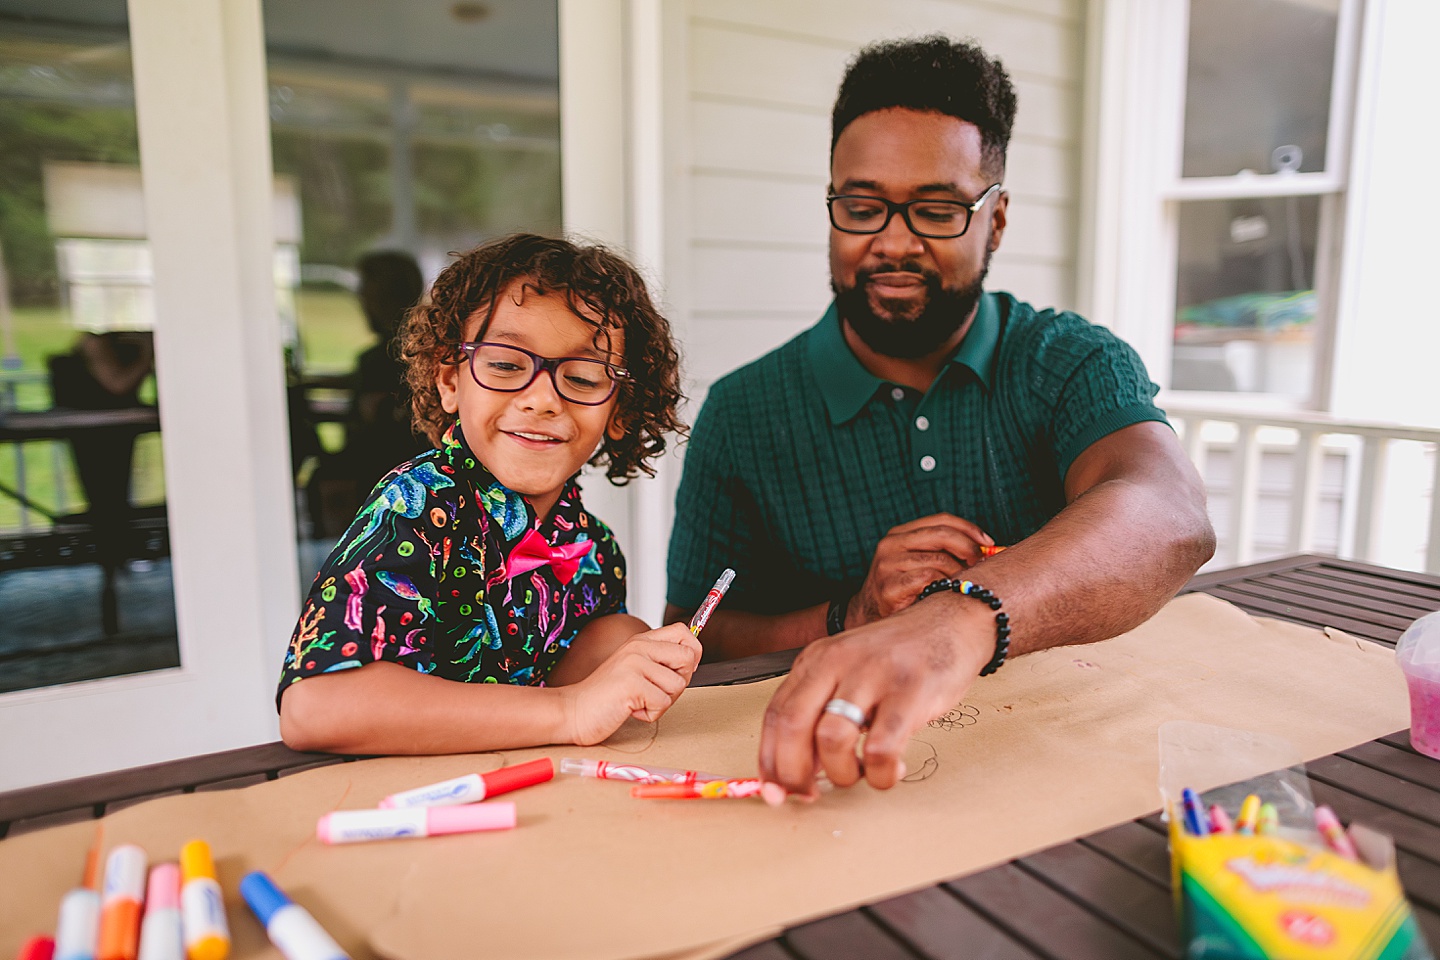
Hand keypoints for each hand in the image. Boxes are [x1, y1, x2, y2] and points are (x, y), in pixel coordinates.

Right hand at [559, 623, 701, 744]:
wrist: (574, 711)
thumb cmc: (606, 695)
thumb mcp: (635, 669)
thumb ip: (659, 661)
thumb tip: (692, 659)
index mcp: (641, 640)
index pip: (683, 632)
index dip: (692, 652)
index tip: (679, 670)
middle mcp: (638, 647)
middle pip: (688, 658)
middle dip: (678, 682)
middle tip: (653, 691)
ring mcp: (634, 664)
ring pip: (677, 685)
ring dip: (661, 702)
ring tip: (638, 701)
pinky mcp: (632, 684)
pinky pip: (662, 703)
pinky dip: (649, 714)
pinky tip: (630, 709)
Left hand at [759, 591, 993, 792]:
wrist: (949, 622)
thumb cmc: (897, 656)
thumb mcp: (846, 672)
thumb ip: (819, 713)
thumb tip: (799, 772)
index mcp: (816, 660)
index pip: (775, 715)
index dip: (769, 762)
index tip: (775, 791)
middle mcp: (837, 662)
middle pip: (793, 726)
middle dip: (794, 773)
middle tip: (810, 794)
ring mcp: (873, 675)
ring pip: (832, 740)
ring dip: (842, 774)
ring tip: (860, 773)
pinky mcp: (909, 692)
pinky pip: (880, 749)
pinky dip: (881, 774)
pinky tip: (891, 769)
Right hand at [847, 513, 991, 627]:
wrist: (870, 615)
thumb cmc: (903, 589)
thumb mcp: (918, 562)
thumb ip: (943, 552)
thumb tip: (986, 550)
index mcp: (900, 533)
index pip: (940, 520)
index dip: (968, 528)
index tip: (988, 543)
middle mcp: (891, 544)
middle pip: (941, 535)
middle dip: (968, 548)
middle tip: (981, 564)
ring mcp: (888, 564)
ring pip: (939, 560)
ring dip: (958, 573)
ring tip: (961, 584)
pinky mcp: (889, 586)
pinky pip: (929, 579)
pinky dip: (943, 585)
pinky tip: (944, 593)